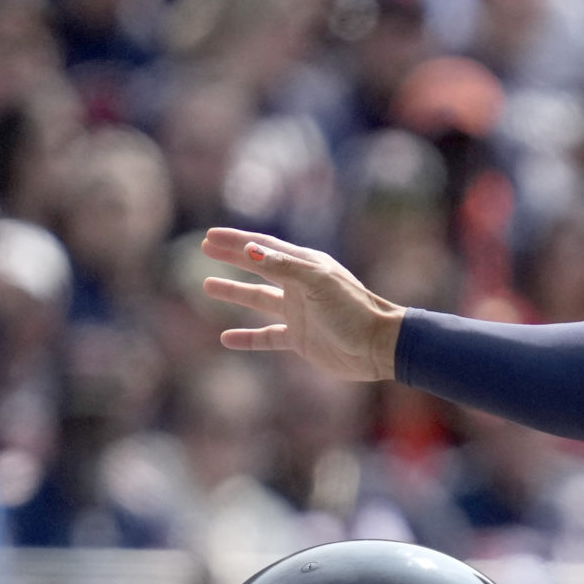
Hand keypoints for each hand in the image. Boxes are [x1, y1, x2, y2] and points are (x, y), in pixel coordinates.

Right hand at [199, 228, 406, 381]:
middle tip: (205, 249)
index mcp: (306, 267)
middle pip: (259, 268)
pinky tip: (226, 339)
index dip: (237, 241)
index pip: (265, 247)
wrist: (379, 347)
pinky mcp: (301, 339)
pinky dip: (248, 337)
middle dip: (232, 258)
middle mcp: (300, 287)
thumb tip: (249, 250)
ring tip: (208, 286)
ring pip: (259, 300)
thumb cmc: (353, 310)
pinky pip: (267, 336)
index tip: (210, 236)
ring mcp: (300, 313)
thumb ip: (283, 266)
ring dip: (235, 293)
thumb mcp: (318, 282)